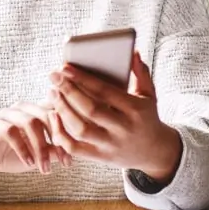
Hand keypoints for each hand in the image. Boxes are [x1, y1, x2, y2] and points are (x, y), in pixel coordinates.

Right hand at [0, 102, 71, 175]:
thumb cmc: (10, 155)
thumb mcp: (37, 155)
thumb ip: (53, 150)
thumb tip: (74, 152)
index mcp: (34, 111)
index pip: (56, 112)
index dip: (68, 132)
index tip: (72, 157)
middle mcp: (21, 108)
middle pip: (46, 114)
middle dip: (57, 140)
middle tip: (64, 162)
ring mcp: (5, 114)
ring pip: (30, 122)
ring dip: (40, 148)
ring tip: (44, 168)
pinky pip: (10, 131)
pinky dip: (23, 148)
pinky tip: (28, 163)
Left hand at [48, 51, 181, 182]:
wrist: (156, 153)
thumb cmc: (147, 117)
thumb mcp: (149, 94)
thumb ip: (140, 72)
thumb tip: (132, 52)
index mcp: (135, 110)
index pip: (105, 92)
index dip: (83, 79)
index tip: (65, 67)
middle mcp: (123, 129)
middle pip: (90, 110)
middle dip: (69, 92)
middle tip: (53, 76)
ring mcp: (111, 145)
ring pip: (80, 129)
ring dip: (63, 110)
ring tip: (52, 93)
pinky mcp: (100, 157)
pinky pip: (75, 148)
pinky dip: (60, 134)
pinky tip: (53, 116)